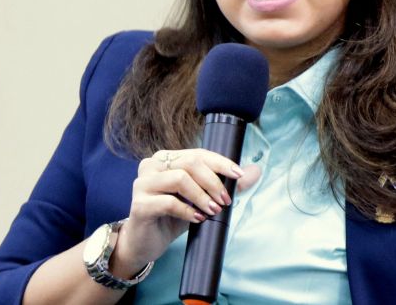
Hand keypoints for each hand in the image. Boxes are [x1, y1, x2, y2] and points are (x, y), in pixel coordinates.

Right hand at [109, 149, 243, 277]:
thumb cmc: (173, 216)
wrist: (146, 242)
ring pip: (180, 179)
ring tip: (213, 210)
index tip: (239, 176)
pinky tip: (197, 218)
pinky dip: (188, 211)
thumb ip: (225, 184)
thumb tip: (256, 171)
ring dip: (202, 196)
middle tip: (226, 201)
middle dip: (214, 182)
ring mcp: (142, 183)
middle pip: (190, 163)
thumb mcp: (201, 198)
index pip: (198, 153)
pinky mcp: (139, 204)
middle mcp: (152, 165)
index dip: (220, 163)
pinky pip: (169, 202)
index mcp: (166, 158)